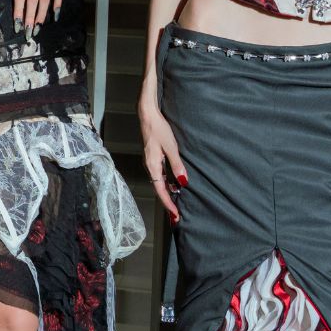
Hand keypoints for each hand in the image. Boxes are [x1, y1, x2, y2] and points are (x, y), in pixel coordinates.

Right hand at [139, 97, 187, 224]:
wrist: (147, 115)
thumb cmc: (158, 130)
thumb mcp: (171, 148)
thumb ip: (177, 166)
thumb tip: (183, 183)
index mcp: (152, 166)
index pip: (160, 190)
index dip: (168, 203)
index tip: (175, 215)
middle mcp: (150, 166)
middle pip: (159, 189)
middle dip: (168, 202)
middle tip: (177, 214)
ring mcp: (151, 162)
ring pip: (160, 182)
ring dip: (168, 193)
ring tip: (178, 203)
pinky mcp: (154, 157)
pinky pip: (161, 175)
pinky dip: (168, 183)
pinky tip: (175, 184)